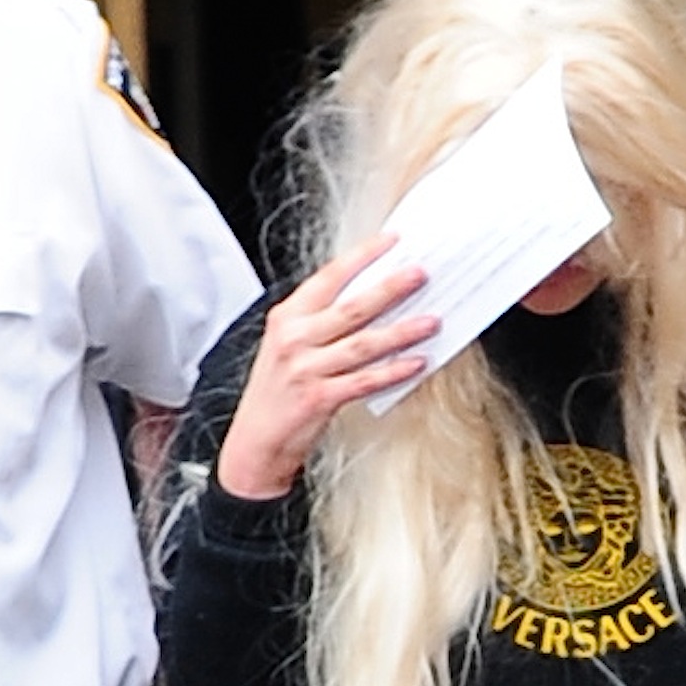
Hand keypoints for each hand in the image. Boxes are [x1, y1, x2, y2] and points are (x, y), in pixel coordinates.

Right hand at [214, 241, 435, 496]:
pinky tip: (416, 362)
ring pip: (364, 343)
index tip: (392, 241)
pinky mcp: (319, 398)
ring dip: (403, 331)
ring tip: (432, 320)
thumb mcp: (287, 346)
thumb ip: (319, 322)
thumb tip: (371, 298)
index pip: (329, 277)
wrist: (254, 443)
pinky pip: (366, 380)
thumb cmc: (276, 394)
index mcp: (287, 318)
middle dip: (391, 287)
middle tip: (420, 274)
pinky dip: (393, 371)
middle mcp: (294, 339)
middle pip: (352, 306)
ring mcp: (306, 369)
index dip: (363, 256)